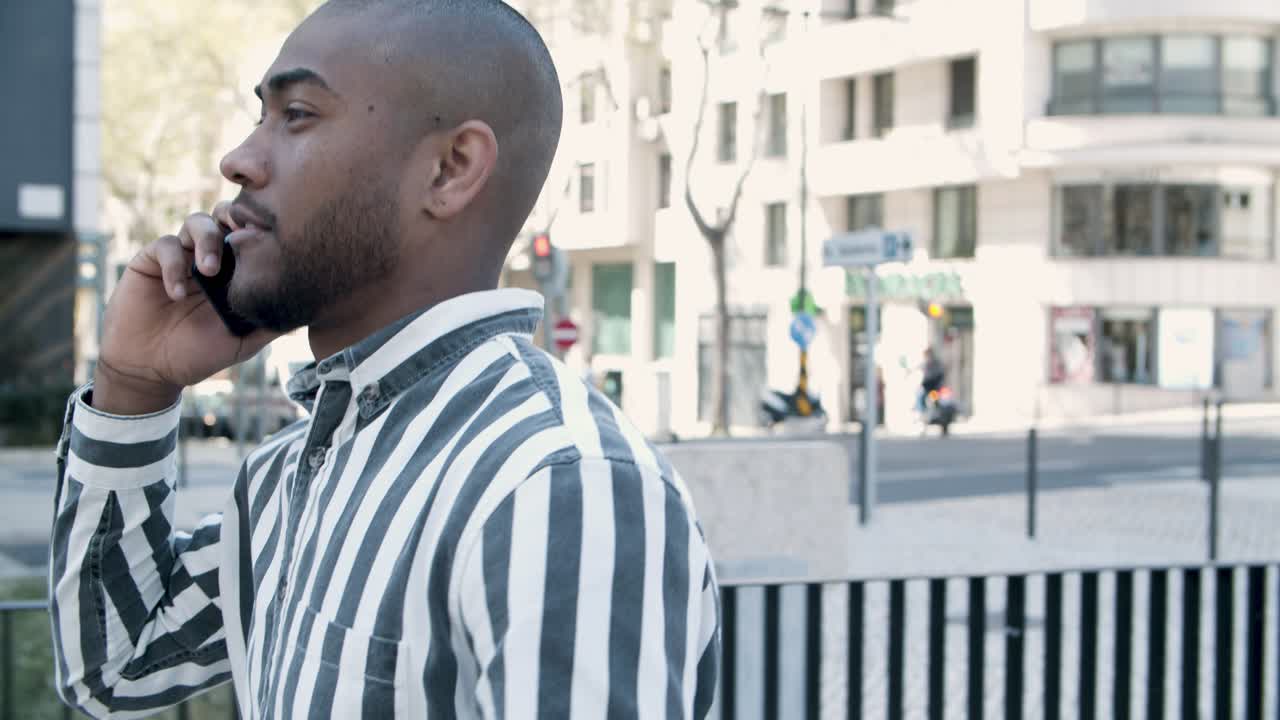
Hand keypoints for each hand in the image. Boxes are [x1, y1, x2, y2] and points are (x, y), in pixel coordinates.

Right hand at [94, 202, 279, 414]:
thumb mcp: (242, 342)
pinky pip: (165, 246)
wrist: (152, 368)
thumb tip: (308, 312)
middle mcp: (209, 256)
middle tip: (243, 233)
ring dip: (206, 239)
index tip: (273, 236)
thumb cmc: (199, 354)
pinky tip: (177, 294)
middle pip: (225, 215)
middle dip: (235, 217)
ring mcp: (181, 256)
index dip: (260, 228)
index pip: (250, 234)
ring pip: (196, 222)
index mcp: (234, 270)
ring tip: (209, 271)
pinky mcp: (151, 261)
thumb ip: (270, 324)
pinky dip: (174, 265)